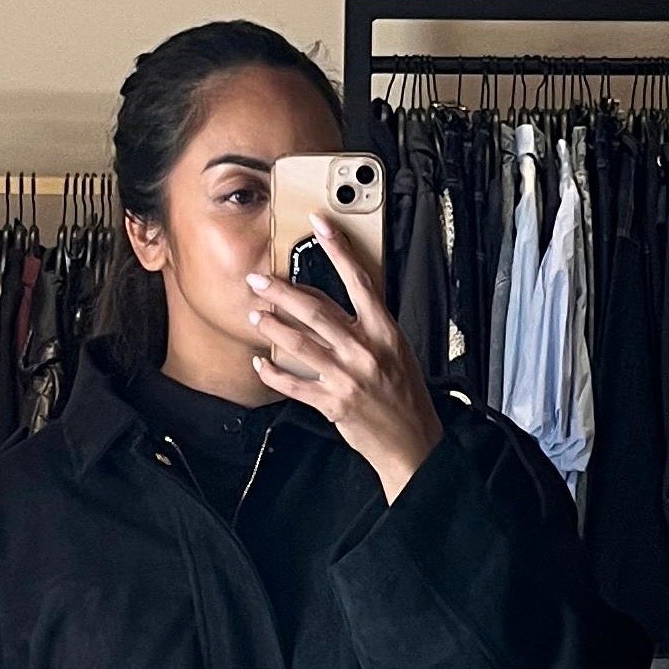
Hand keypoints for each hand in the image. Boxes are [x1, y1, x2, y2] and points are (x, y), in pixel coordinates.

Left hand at [246, 226, 442, 503]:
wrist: (412, 442)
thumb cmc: (405, 396)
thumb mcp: (398, 352)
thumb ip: (369, 329)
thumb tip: (336, 306)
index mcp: (385, 332)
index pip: (359, 281)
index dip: (338, 250)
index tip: (319, 225)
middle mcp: (365, 350)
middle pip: (316, 310)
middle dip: (282, 291)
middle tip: (258, 279)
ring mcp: (348, 377)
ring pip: (300, 344)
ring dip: (272, 327)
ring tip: (255, 315)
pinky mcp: (333, 403)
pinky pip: (294, 384)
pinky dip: (273, 372)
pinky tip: (259, 362)